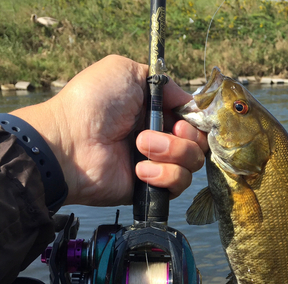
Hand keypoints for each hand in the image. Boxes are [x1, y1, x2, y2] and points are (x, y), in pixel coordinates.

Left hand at [10, 55, 207, 205]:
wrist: (69, 144)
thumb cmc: (92, 104)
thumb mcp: (125, 71)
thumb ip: (161, 81)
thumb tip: (186, 102)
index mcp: (155, 112)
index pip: (193, 119)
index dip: (194, 119)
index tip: (181, 118)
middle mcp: (159, 138)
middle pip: (198, 143)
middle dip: (183, 137)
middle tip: (155, 132)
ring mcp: (157, 164)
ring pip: (192, 163)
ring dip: (170, 152)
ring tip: (139, 146)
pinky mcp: (151, 188)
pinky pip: (178, 185)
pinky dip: (163, 175)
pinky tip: (138, 170)